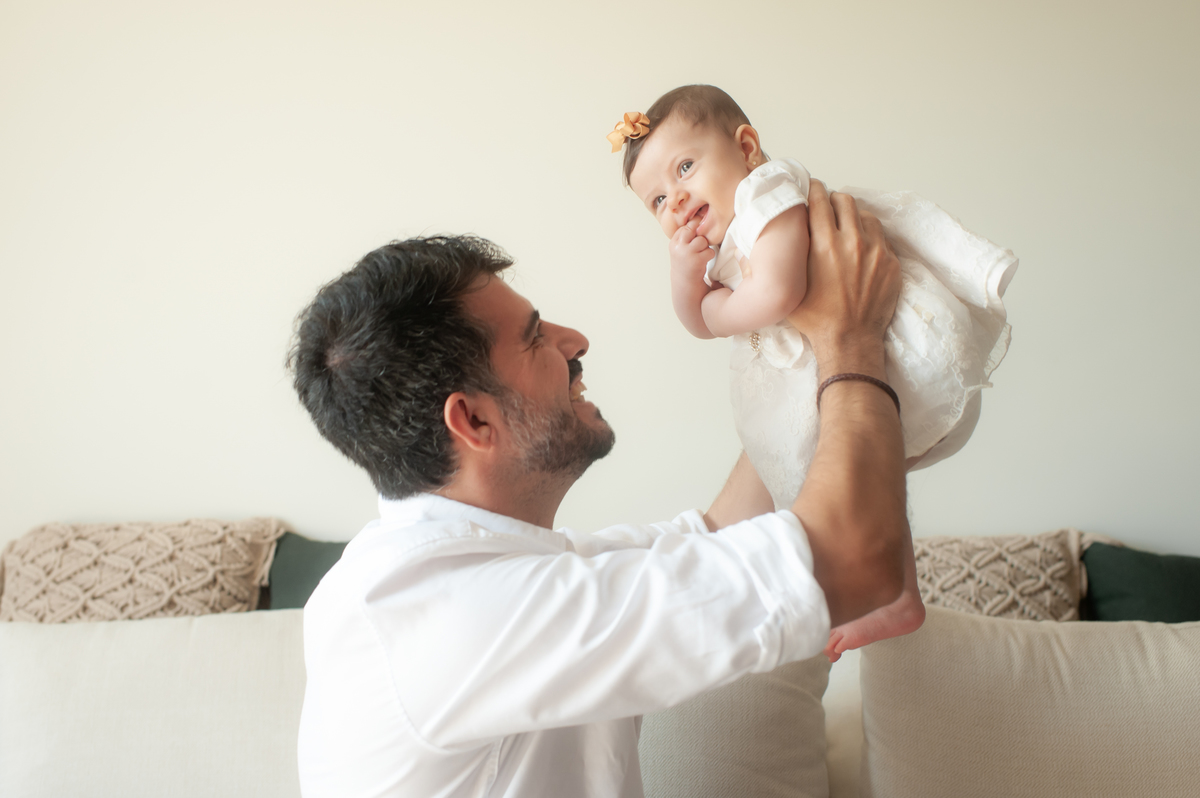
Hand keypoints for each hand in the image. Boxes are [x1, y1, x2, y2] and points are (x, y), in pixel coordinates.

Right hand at [668, 218, 712, 288]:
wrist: (685, 285)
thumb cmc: (686, 263)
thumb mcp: (681, 247)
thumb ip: (687, 235)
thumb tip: (701, 214)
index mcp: (674, 241)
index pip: (686, 226)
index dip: (695, 227)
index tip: (698, 234)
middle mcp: (678, 246)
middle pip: (694, 228)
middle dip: (700, 234)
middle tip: (700, 243)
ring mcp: (687, 253)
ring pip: (703, 240)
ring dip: (705, 247)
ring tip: (700, 254)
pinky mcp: (696, 261)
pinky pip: (709, 251)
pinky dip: (709, 255)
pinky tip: (703, 262)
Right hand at [787, 181, 899, 376]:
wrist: (850, 339)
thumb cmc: (816, 318)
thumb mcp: (791, 285)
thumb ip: (790, 256)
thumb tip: (783, 235)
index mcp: (824, 245)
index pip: (819, 201)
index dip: (813, 190)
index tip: (811, 188)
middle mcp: (852, 242)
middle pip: (844, 200)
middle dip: (833, 200)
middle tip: (827, 208)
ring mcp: (875, 251)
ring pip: (865, 215)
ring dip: (853, 216)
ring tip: (846, 227)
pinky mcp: (890, 262)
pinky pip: (880, 236)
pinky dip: (869, 236)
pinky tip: (860, 247)